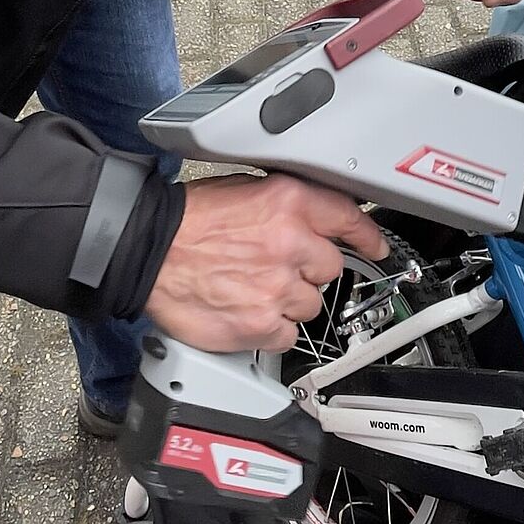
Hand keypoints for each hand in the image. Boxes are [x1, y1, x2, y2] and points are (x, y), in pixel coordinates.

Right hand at [143, 174, 387, 352]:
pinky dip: (270, 329)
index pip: (349, 219)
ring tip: (253, 288)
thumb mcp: (244, 189)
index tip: (377, 247)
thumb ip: (285, 205)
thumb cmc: (187, 222)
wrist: (146, 251)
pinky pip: (287, 335)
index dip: (367, 236)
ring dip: (289, 301)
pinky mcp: (262, 323)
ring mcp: (278, 286)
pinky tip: (246, 311)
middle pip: (331, 268)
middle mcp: (290, 243)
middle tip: (275, 267)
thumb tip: (312, 217)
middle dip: (308, 270)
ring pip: (311, 304)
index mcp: (288, 202)